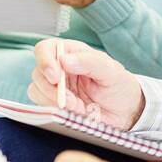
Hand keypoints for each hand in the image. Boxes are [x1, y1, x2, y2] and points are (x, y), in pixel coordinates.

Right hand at [27, 38, 144, 128]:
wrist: (125, 112)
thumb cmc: (120, 87)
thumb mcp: (112, 72)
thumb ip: (90, 62)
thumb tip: (64, 60)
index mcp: (71, 52)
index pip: (45, 49)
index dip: (45, 61)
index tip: (56, 78)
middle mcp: (59, 67)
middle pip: (38, 72)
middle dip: (52, 89)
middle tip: (72, 101)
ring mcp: (54, 86)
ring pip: (36, 90)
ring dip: (55, 101)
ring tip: (78, 107)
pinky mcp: (53, 103)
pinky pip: (42, 105)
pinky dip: (55, 110)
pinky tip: (74, 111)